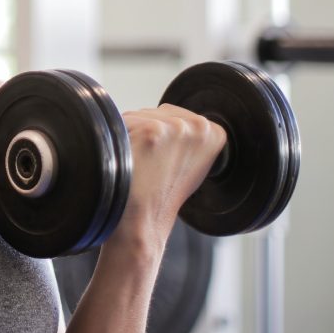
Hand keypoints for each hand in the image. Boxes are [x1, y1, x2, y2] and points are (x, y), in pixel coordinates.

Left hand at [109, 105, 226, 253]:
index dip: (163, 137)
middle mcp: (199, 127)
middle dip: (147, 132)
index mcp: (214, 133)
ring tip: (140, 164)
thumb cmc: (162, 195)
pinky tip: (129, 161)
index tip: (163, 159)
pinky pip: (124, 122)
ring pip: (139, 116)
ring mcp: (175, 128)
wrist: (143, 219)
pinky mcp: (152, 132)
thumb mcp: (192, 163)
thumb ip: (189, 136)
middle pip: (157, 113)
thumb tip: (173, 118)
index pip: (176, 116)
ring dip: (132, 135)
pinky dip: (119, 139)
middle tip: (150, 164)